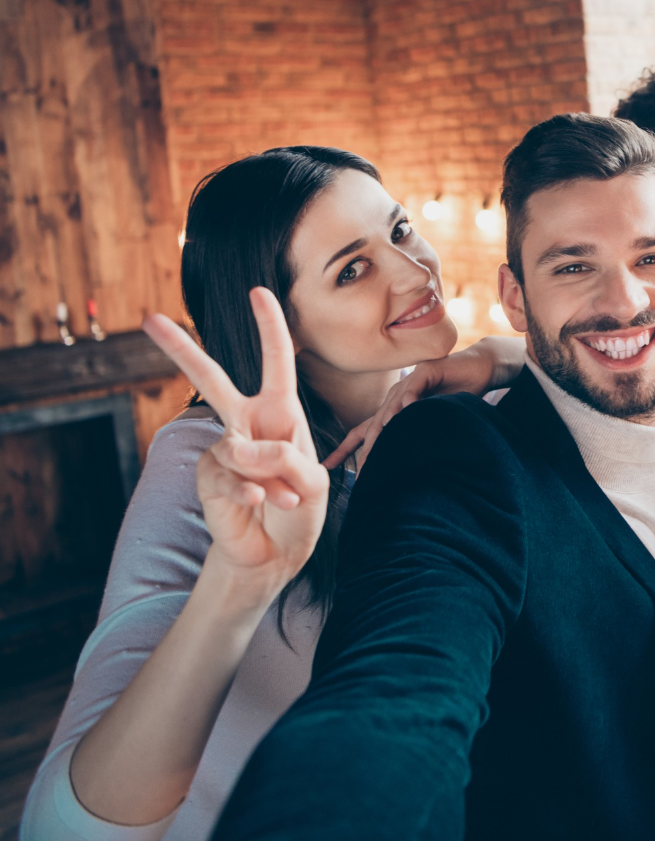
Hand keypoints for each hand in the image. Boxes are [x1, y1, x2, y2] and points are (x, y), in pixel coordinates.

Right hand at [143, 289, 329, 607]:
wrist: (278, 554)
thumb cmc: (299, 508)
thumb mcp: (313, 479)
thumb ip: (284, 457)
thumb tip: (236, 447)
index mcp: (280, 414)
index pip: (276, 363)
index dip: (270, 328)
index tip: (259, 292)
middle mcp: (246, 425)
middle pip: (210, 380)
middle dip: (180, 350)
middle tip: (149, 319)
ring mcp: (223, 451)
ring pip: (240, 446)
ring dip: (272, 476)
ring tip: (281, 498)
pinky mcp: (208, 479)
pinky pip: (230, 475)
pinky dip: (252, 492)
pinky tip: (258, 504)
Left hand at [324, 336, 524, 470]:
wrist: (479, 368)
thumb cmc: (458, 395)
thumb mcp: (434, 422)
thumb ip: (418, 437)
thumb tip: (408, 467)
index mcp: (394, 409)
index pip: (364, 432)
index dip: (345, 450)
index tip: (326, 468)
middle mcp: (396, 396)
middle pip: (373, 425)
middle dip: (364, 449)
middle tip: (360, 473)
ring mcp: (409, 383)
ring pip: (390, 408)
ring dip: (383, 427)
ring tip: (376, 447)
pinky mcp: (426, 372)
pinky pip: (414, 387)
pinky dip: (408, 399)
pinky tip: (405, 409)